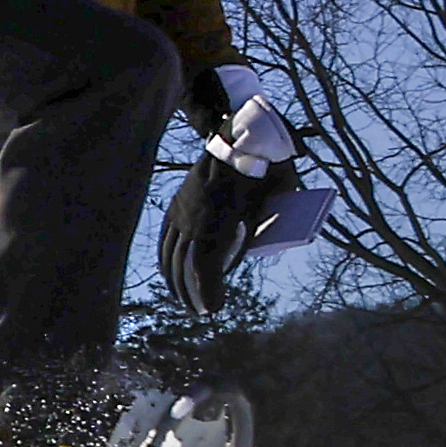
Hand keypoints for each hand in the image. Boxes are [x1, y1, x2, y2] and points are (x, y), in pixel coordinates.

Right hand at [160, 71, 303, 316]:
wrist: (242, 133)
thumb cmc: (267, 170)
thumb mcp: (278, 202)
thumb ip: (266, 230)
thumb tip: (256, 253)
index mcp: (220, 220)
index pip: (204, 266)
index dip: (207, 291)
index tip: (214, 310)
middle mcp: (195, 217)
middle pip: (185, 265)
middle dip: (192, 293)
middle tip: (202, 312)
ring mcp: (184, 210)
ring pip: (172, 253)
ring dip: (176, 280)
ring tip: (185, 300)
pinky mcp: (179, 204)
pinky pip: (168, 236)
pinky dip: (168, 258)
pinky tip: (169, 271)